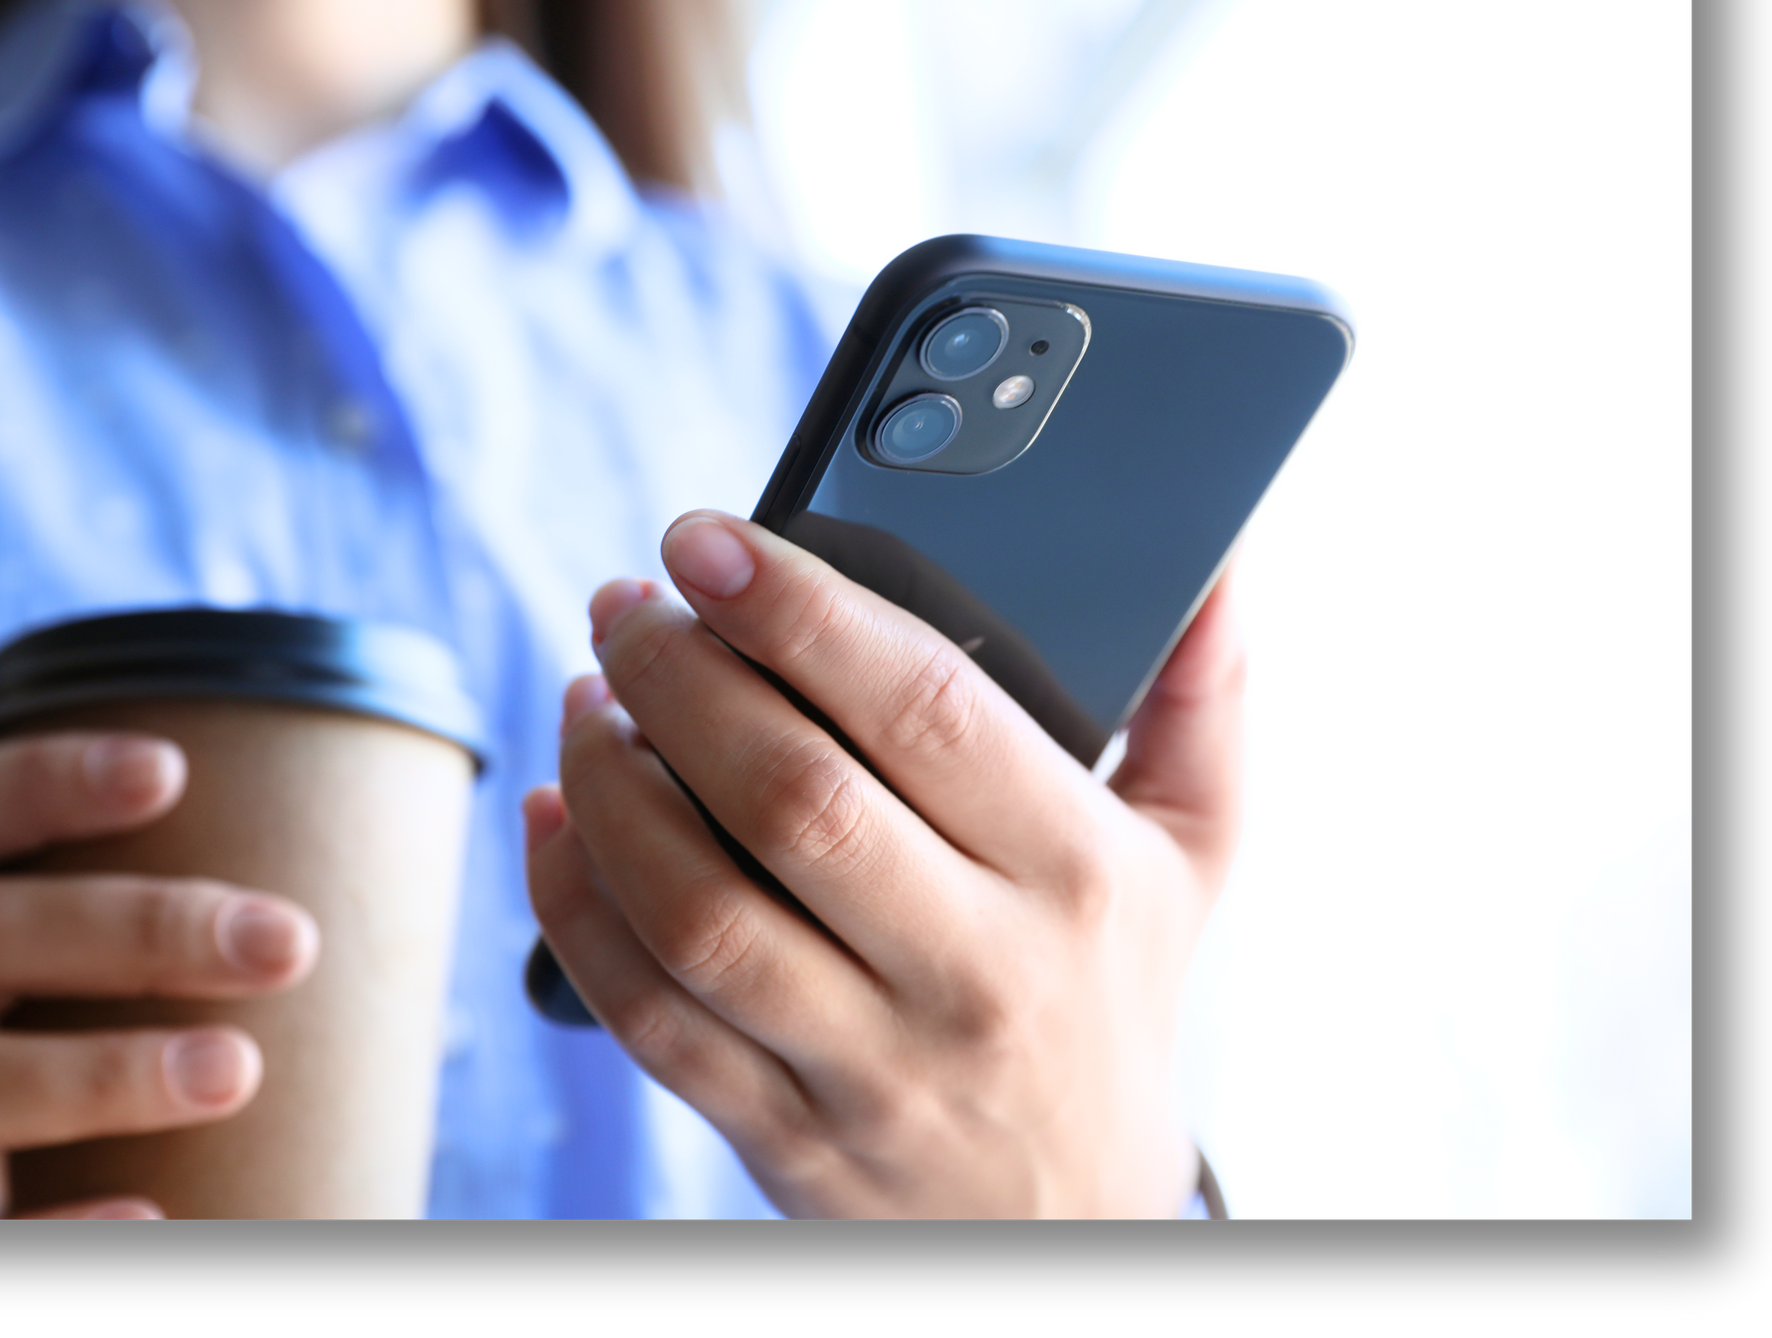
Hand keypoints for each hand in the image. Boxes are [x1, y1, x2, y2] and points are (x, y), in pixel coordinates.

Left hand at [527, 511, 1241, 1217]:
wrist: (1074, 1233)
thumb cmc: (1113, 1004)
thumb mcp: (1192, 858)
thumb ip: (1199, 704)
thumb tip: (1216, 564)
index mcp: (1074, 874)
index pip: (923, 706)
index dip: (798, 608)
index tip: (706, 539)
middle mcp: (976, 971)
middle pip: (790, 797)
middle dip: (676, 677)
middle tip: (625, 609)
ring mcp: (874, 1065)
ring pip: (699, 910)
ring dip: (611, 785)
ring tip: (585, 702)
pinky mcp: (784, 1137)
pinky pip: (649, 1015)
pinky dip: (573, 905)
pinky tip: (555, 819)